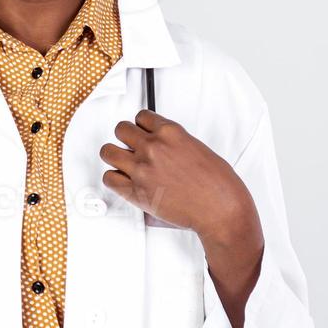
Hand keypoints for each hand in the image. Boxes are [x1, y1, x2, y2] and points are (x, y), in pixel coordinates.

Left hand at [98, 109, 255, 244]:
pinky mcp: (136, 191)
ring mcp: (142, 169)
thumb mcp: (199, 149)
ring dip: (115, 155)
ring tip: (123, 162)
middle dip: (126, 137)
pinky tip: (124, 181)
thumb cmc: (218, 184)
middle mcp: (153, 147)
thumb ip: (175, 143)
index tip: (143, 132)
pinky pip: (109, 178)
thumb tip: (163, 146)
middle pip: (121, 129)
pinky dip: (114, 179)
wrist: (220, 211)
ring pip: (108, 151)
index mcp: (171, 132)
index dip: (142, 125)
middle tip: (132, 146)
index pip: (142, 116)